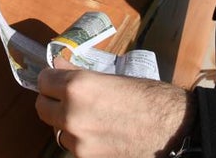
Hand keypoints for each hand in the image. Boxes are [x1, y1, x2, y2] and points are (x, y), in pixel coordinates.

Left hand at [36, 67, 194, 157]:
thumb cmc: (148, 97)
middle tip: (65, 99)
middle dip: (52, 101)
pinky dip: (81, 141)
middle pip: (42, 107)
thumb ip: (79, 75)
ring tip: (89, 119)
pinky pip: (73, 147)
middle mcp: (71, 114)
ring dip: (66, 124)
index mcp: (76, 87)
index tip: (56, 81)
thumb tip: (59, 67)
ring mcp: (78, 140)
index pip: (43, 81)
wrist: (173, 128)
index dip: (50, 80)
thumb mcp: (111, 77)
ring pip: (57, 129)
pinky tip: (100, 134)